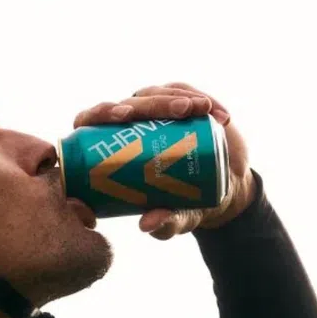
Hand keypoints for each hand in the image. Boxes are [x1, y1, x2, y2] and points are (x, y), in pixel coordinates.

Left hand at [71, 82, 255, 239]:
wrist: (224, 190)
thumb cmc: (187, 204)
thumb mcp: (178, 217)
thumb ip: (164, 224)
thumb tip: (147, 225)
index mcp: (112, 150)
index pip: (92, 123)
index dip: (101, 113)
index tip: (124, 116)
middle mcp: (128, 125)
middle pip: (128, 105)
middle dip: (152, 104)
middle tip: (179, 111)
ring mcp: (153, 110)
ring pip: (156, 94)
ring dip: (179, 98)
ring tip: (202, 110)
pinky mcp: (178, 100)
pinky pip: (185, 92)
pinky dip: (202, 100)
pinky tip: (220, 115)